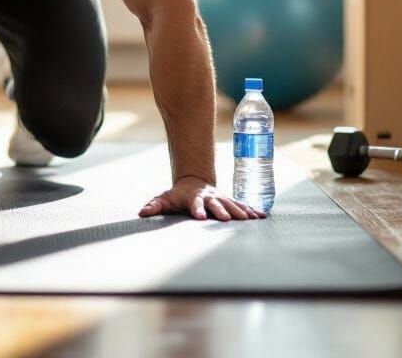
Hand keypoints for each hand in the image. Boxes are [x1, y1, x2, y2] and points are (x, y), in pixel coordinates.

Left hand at [139, 176, 267, 220]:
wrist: (193, 182)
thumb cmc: (177, 195)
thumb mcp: (165, 199)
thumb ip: (154, 206)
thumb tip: (141, 213)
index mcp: (194, 198)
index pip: (195, 204)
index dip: (197, 210)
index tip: (200, 217)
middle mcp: (209, 197)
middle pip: (216, 204)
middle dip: (222, 211)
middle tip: (227, 219)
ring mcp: (220, 198)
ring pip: (231, 203)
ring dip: (240, 211)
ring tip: (250, 219)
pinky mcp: (229, 200)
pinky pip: (241, 205)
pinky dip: (251, 210)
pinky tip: (261, 216)